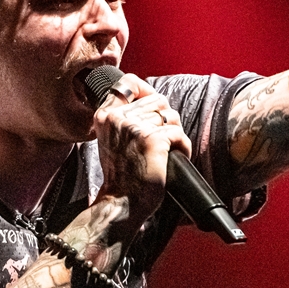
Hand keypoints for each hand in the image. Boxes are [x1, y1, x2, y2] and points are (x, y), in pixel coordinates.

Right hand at [91, 74, 190, 226]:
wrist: (121, 204)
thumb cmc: (123, 175)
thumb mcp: (114, 140)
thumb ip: (126, 118)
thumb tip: (153, 98)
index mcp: (106, 115)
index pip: (129, 82)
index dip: (148, 92)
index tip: (154, 112)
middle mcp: (117, 118)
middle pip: (159, 100)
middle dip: (167, 121)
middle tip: (161, 144)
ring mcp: (134, 128)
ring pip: (172, 117)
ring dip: (175, 136)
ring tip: (165, 154)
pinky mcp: (151, 141)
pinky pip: (179, 135)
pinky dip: (182, 148)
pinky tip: (172, 160)